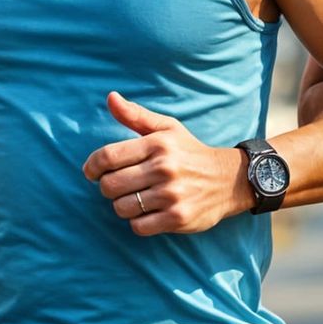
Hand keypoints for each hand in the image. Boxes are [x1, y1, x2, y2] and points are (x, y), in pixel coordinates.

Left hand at [83, 92, 249, 235]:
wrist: (230, 180)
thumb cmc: (190, 152)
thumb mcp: (167, 128)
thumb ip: (136, 115)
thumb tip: (110, 97)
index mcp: (158, 144)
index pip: (108, 156)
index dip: (92, 166)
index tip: (92, 172)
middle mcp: (165, 168)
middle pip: (110, 185)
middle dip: (108, 187)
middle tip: (119, 186)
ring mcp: (172, 195)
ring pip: (122, 208)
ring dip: (123, 205)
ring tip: (137, 198)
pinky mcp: (178, 218)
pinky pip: (139, 226)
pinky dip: (138, 222)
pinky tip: (149, 212)